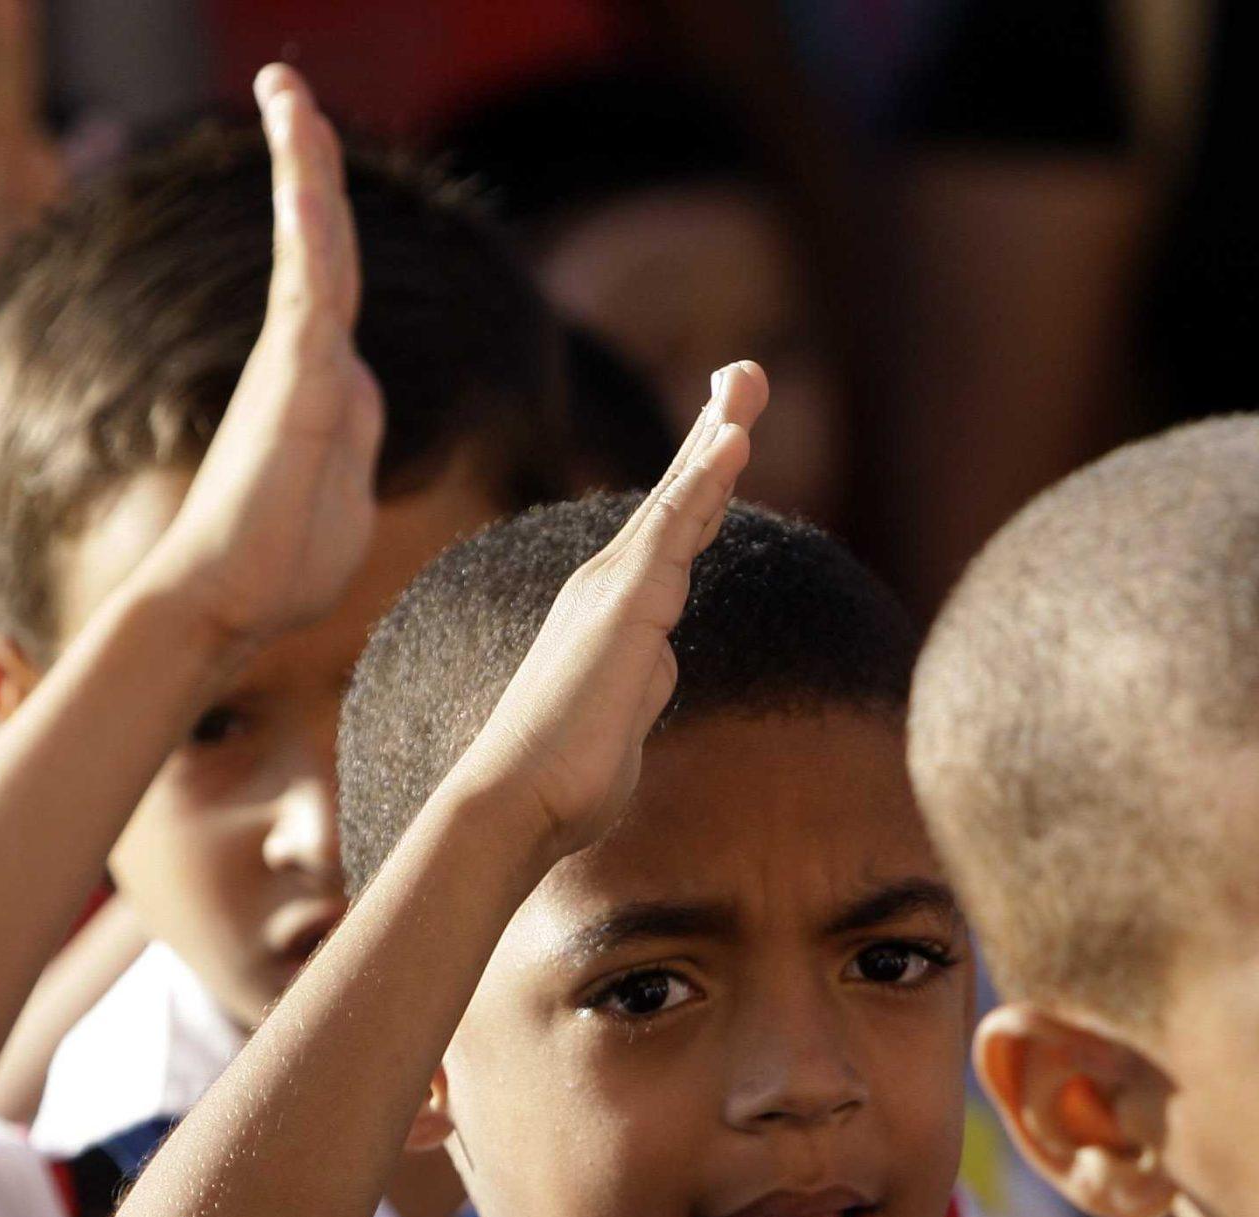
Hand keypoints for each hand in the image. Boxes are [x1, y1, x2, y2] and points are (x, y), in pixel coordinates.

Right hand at [117, 66, 383, 652]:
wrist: (225, 607)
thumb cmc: (276, 566)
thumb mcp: (341, 490)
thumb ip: (351, 426)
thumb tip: (355, 381)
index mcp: (319, 378)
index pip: (331, 273)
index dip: (323, 206)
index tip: (306, 141)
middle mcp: (304, 359)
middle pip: (320, 240)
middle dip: (305, 156)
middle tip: (283, 83)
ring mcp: (297, 370)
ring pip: (314, 253)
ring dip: (304, 168)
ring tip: (288, 94)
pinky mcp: (292, 391)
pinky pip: (308, 299)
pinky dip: (307, 238)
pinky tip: (305, 182)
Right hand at [448, 361, 768, 863]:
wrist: (513, 802)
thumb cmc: (562, 775)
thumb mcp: (619, 717)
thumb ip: (642, 680)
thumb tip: (660, 662)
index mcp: (614, 610)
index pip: (671, 532)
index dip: (704, 479)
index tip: (730, 432)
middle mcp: (609, 587)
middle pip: (676, 497)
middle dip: (714, 432)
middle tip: (744, 373)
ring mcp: (615, 591)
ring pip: (679, 502)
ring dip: (717, 438)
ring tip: (745, 381)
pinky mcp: (627, 607)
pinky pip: (677, 531)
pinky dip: (706, 480)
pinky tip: (733, 441)